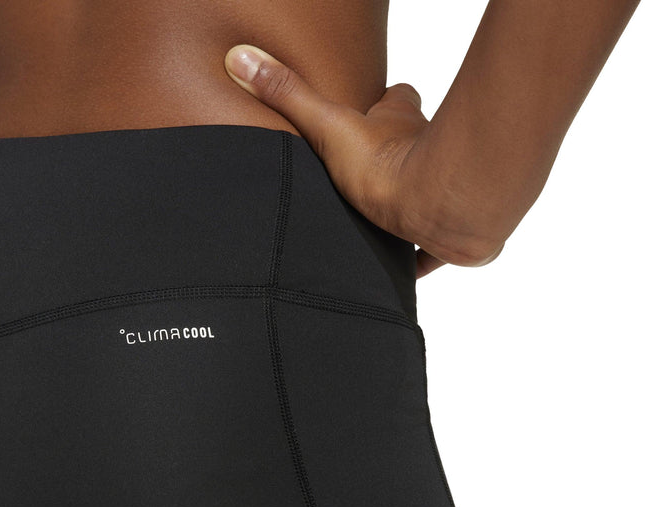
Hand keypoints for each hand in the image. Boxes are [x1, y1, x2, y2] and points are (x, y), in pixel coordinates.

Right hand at [224, 45, 445, 278]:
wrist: (439, 209)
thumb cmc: (388, 167)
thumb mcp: (328, 126)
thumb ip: (288, 95)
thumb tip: (241, 57)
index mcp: (399, 123)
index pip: (398, 98)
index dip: (386, 102)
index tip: (369, 109)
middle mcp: (426, 152)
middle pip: (412, 147)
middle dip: (392, 158)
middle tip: (363, 175)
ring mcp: (438, 192)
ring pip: (422, 194)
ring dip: (404, 205)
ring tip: (372, 223)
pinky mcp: (443, 232)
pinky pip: (430, 247)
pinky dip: (418, 256)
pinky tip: (402, 270)